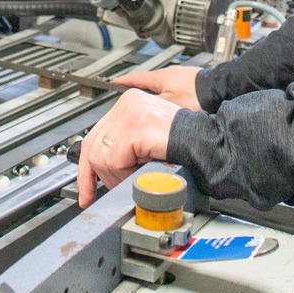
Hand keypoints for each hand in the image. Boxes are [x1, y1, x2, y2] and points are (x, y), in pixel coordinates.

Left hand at [76, 88, 179, 206]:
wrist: (207, 144)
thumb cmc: (184, 145)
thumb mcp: (146, 142)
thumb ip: (124, 147)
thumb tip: (100, 170)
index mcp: (129, 103)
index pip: (93, 136)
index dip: (87, 168)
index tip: (86, 190)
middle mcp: (127, 102)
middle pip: (93, 147)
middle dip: (101, 176)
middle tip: (114, 190)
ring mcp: (131, 112)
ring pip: (101, 156)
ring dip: (117, 177)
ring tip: (136, 177)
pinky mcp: (137, 126)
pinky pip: (115, 160)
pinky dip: (125, 174)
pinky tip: (140, 172)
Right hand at [116, 63, 203, 109]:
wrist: (219, 89)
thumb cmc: (197, 97)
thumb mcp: (169, 104)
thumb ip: (152, 105)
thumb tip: (138, 106)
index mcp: (160, 77)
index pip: (135, 78)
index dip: (123, 81)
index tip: (113, 82)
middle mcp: (169, 72)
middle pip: (147, 80)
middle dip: (137, 87)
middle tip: (129, 94)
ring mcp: (180, 75)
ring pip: (161, 83)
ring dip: (153, 90)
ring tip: (150, 101)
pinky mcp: (190, 79)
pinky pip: (172, 85)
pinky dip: (166, 91)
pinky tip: (171, 100)